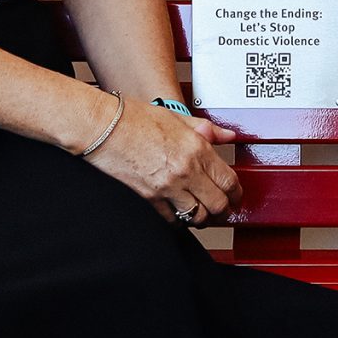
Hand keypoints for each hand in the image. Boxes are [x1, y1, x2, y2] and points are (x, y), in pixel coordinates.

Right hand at [82, 97, 242, 224]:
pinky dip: (177, 219)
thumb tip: (226, 135)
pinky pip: (172, 220)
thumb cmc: (132, 118)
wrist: (101, 127)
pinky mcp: (148, 199)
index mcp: (195, 148)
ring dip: (200, 216)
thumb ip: (205, 129)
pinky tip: (176, 211)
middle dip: (223, 210)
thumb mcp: (174, 117)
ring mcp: (167, 187)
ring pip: (197, 216)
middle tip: (221, 209)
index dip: (236, 193)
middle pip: (218, 205)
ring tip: (198, 211)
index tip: (235, 196)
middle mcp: (185, 170)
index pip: (229, 181)